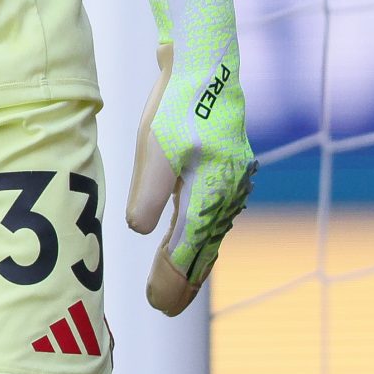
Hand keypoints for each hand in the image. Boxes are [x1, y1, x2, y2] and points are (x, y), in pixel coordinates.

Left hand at [126, 0, 255, 313]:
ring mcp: (229, 183)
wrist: (206, 65)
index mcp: (208, 196)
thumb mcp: (154, 149)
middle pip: (203, 250)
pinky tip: (193, 241)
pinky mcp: (226, 168)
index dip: (171, 281)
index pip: (187, 253)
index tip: (156, 306)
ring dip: (193, 261)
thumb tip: (144, 232)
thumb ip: (149, 196)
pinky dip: (200, 236)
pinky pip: (212, 213)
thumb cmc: (177, 105)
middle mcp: (225, 195)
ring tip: (177, 285)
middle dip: (183, 280)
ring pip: (209, 233)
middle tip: (163, 308)